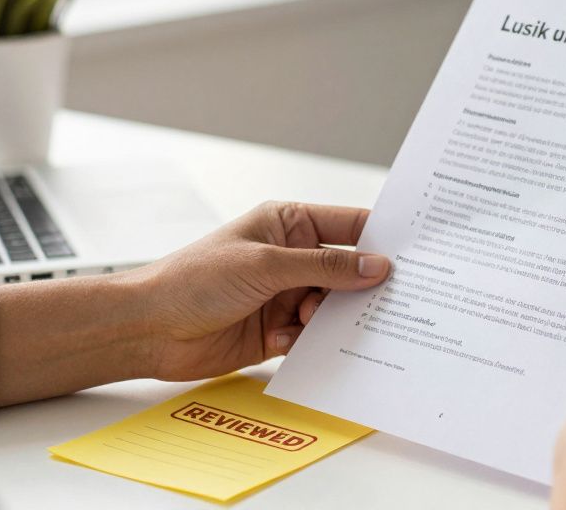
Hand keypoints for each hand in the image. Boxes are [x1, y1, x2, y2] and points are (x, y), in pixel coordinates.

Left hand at [137, 201, 391, 380]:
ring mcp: (286, 294)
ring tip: (321, 321)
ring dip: (334, 316)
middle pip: (349, 270)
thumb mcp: (266, 265)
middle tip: (393, 298)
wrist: (148, 329)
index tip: (417, 252)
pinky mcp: (279, 330)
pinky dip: (314, 341)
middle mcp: (292, 257)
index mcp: (289, 224)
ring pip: (334, 306)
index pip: (349, 225)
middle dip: (364, 285)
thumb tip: (377, 267)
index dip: (382, 237)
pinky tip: (293, 339)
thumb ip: (326, 267)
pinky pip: (315, 336)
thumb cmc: (194, 280)